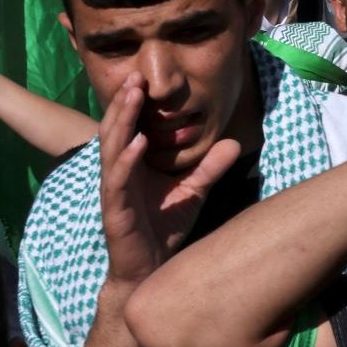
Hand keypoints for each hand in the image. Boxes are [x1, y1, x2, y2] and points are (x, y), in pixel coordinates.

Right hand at [97, 75, 241, 289]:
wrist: (153, 270)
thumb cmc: (165, 228)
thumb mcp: (193, 191)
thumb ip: (209, 167)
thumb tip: (233, 141)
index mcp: (133, 166)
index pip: (130, 128)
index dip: (133, 104)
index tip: (143, 78)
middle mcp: (119, 173)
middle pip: (117, 131)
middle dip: (123, 103)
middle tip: (134, 76)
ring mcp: (114, 190)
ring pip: (113, 149)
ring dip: (121, 121)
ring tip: (132, 96)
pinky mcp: (115, 209)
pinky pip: (118, 179)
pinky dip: (127, 159)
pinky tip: (139, 142)